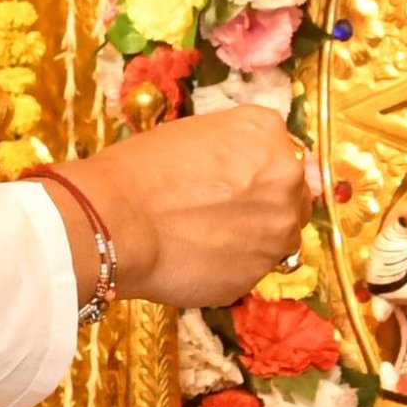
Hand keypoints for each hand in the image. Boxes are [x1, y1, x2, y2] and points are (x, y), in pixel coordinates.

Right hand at [50, 106, 311, 309]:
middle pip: (291, 195)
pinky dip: (231, 264)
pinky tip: (197, 255)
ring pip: (277, 237)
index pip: (281, 150)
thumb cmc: (139, 170)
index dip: (255, 167)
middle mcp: (286, 180)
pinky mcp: (256, 274)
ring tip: (205, 235)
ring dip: (253, 236)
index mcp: (268, 134)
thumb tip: (253, 171)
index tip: (231, 177)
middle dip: (264, 202)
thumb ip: (238, 148)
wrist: (115, 222)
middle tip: (218, 208)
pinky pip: (251, 268)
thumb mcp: (195, 132)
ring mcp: (277, 233)